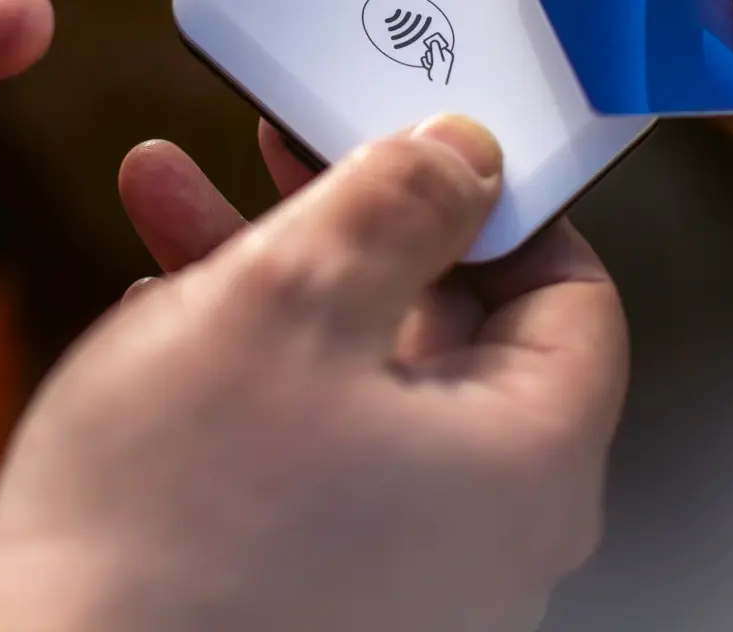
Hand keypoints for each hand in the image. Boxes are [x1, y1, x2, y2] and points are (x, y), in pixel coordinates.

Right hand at [0, 117, 627, 631]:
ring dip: (270, 276)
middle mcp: (486, 532)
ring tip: (171, 201)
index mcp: (527, 462)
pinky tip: (161, 309)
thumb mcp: (288, 302)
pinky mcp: (316, 590)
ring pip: (358, 377)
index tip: (418, 144)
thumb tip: (465, 153)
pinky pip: (308, 447)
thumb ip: (395, 205)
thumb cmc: (174, 530)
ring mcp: (402, 571)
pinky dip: (246, 368)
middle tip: (279, 155)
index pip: (571, 292)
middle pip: (448, 327)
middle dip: (346, 222)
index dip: (495, 198)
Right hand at [420, 33, 453, 83]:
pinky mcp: (431, 63)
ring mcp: (437, 60)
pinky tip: (429, 69)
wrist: (437, 85)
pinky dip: (426, 64)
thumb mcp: (438, 61)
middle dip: (430, 56)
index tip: (433, 51)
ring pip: (428, 55)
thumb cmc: (440, 74)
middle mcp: (443, 56)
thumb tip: (434, 41)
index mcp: (447, 54)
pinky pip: (425, 59)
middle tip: (433, 63)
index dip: (434, 48)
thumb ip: (435, 50)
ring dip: (428, 61)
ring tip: (431, 67)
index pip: (438, 44)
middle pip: (432, 49)